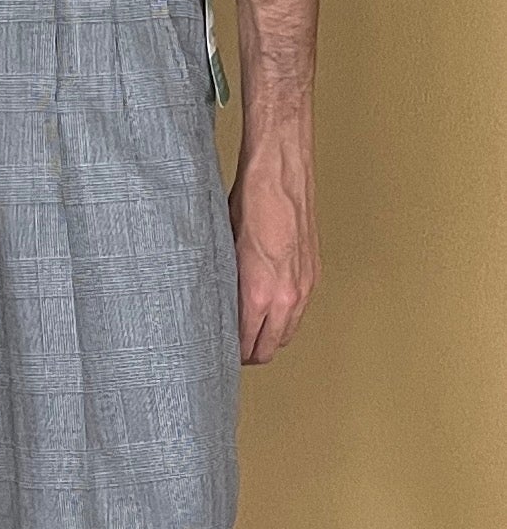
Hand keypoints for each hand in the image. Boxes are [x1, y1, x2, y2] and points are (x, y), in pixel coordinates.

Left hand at [228, 127, 320, 363]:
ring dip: (269, 337)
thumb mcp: (224, 250)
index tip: (222, 352)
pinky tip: (269, 308)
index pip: (247, 346)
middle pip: (269, 348)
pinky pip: (299, 311)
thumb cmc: (250, 204)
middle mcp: (285, 297)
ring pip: (287, 333)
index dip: (232, 354)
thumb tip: (216, 309)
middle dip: (250, 353)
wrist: (280, 174)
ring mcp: (303, 287)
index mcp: (258, 295)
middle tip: (233, 349)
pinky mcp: (313, 275)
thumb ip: (225, 287)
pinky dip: (284, 317)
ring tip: (251, 331)